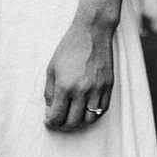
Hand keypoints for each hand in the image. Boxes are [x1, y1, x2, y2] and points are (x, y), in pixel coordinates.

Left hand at [45, 16, 116, 130]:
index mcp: (65, 86)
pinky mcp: (108, 86)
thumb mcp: (52, 68)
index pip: (57, 117)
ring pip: (89, 119)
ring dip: (79, 121)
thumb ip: (49, 92)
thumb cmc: (70, 47)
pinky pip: (103, 109)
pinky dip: (94, 114)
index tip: (48, 120)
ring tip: (73, 116)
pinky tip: (86, 109)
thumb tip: (50, 109)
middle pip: (73, 122)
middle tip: (59, 120)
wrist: (92, 32)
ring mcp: (97, 89)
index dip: (50, 122)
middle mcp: (82, 90)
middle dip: (63, 125)